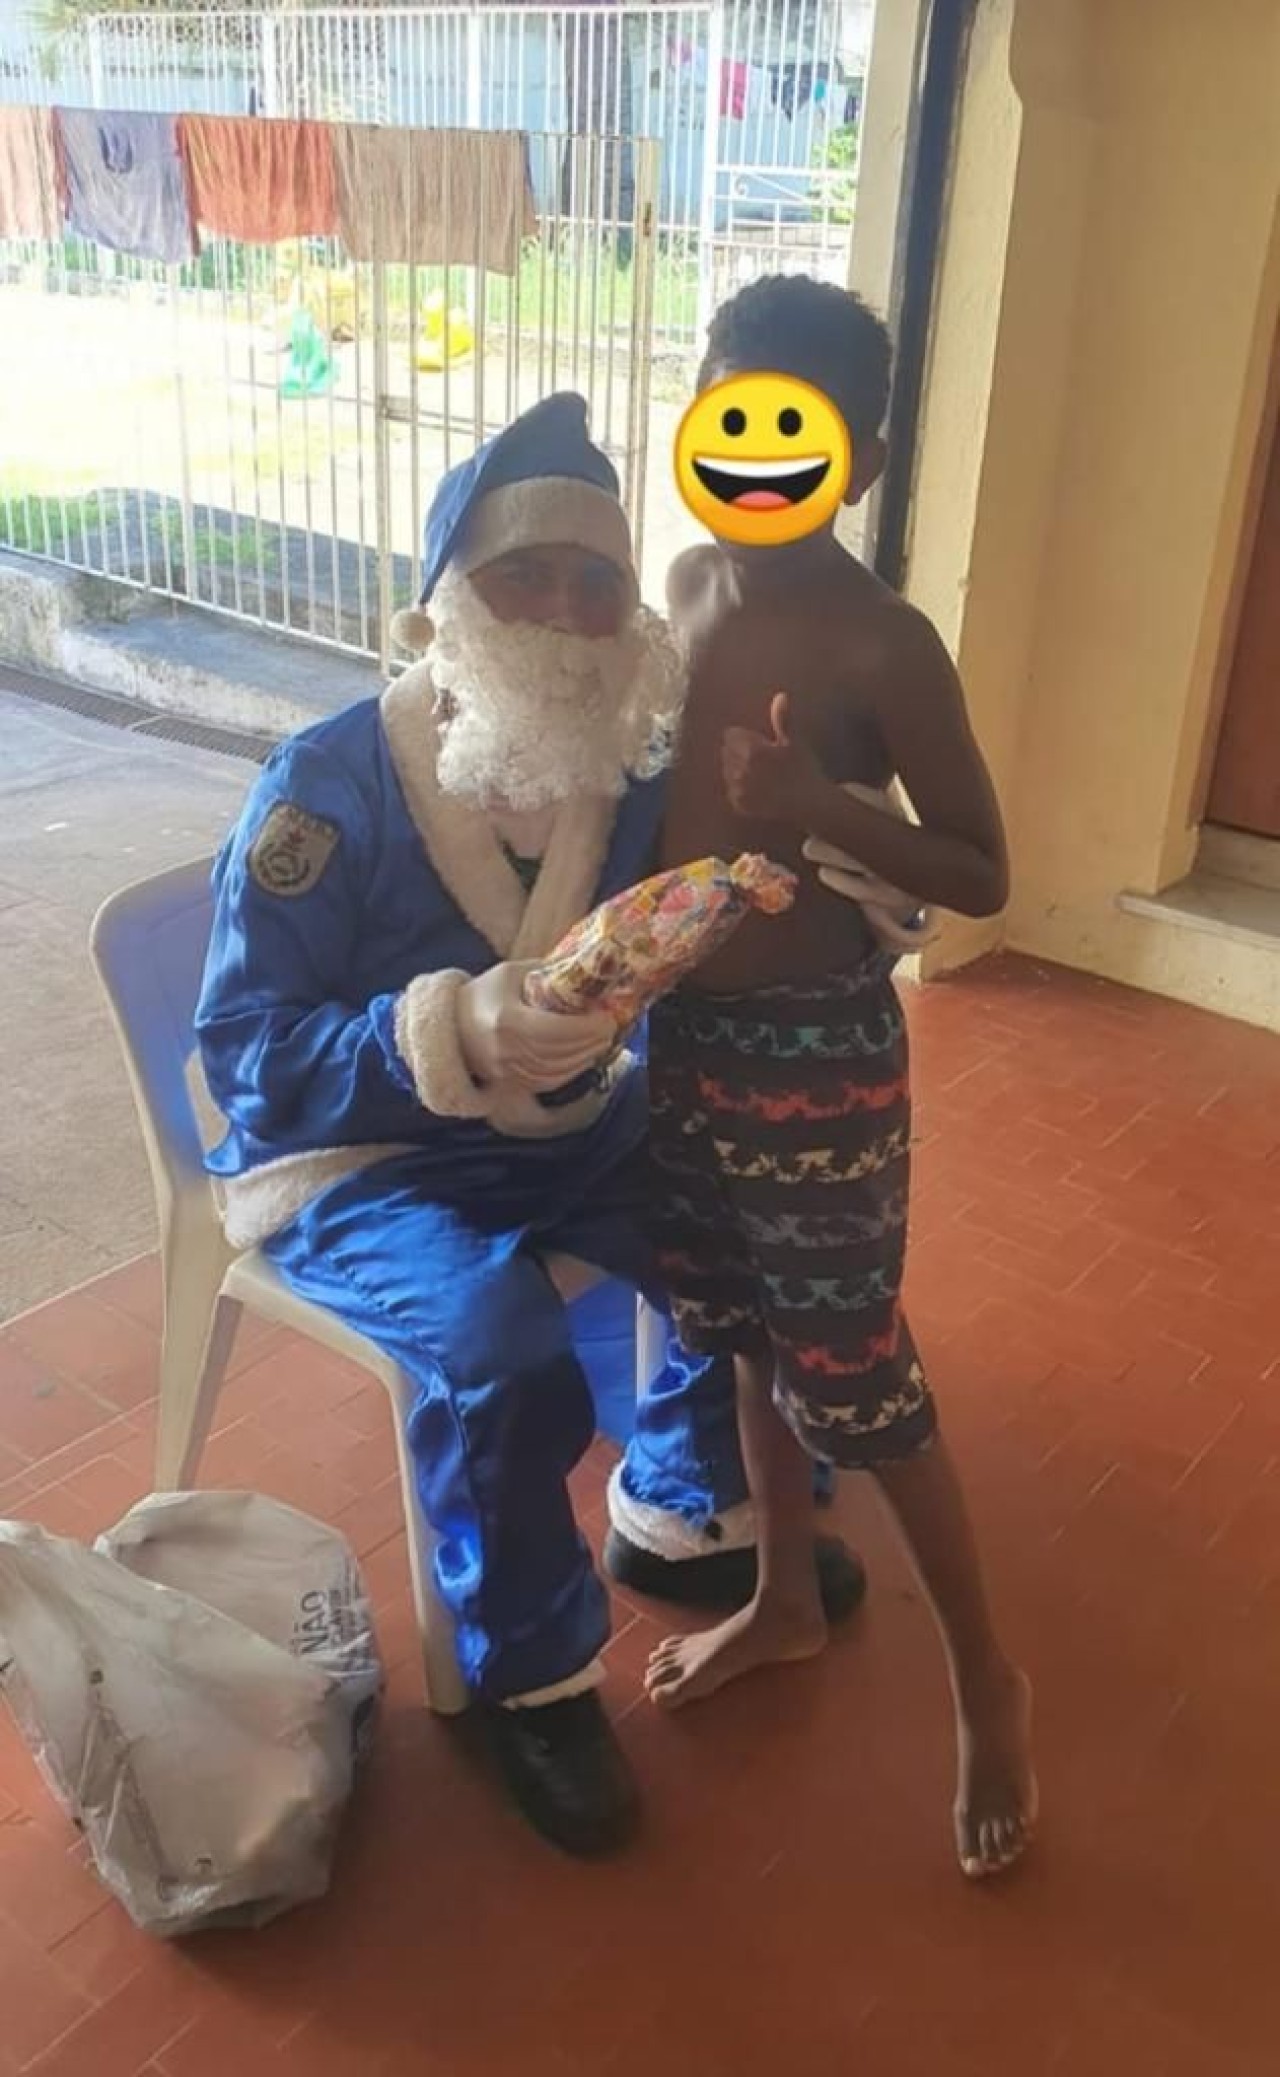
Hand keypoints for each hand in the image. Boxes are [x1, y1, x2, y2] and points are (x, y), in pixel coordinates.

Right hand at [456, 962, 614, 1091]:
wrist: (448, 1025)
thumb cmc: (483, 994)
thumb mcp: (511, 973)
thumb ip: (547, 971)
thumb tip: (586, 965)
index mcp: (507, 1020)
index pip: (556, 1030)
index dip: (586, 1028)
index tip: (607, 1018)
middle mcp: (506, 1050)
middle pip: (561, 1052)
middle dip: (591, 1042)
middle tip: (610, 1029)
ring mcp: (507, 1070)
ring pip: (557, 1071)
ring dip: (584, 1058)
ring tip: (600, 1043)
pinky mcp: (509, 1082)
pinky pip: (547, 1082)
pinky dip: (569, 1072)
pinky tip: (582, 1058)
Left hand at [721, 694, 822, 823]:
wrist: (809, 803)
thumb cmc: (803, 769)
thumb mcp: (794, 742)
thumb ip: (783, 719)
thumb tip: (781, 696)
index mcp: (751, 750)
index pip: (730, 735)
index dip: (743, 737)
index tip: (757, 743)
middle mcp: (740, 769)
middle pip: (726, 752)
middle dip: (738, 752)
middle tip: (759, 759)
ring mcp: (738, 789)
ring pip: (726, 771)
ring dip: (737, 770)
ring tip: (758, 775)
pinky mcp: (739, 804)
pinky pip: (730, 791)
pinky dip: (739, 790)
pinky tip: (757, 790)